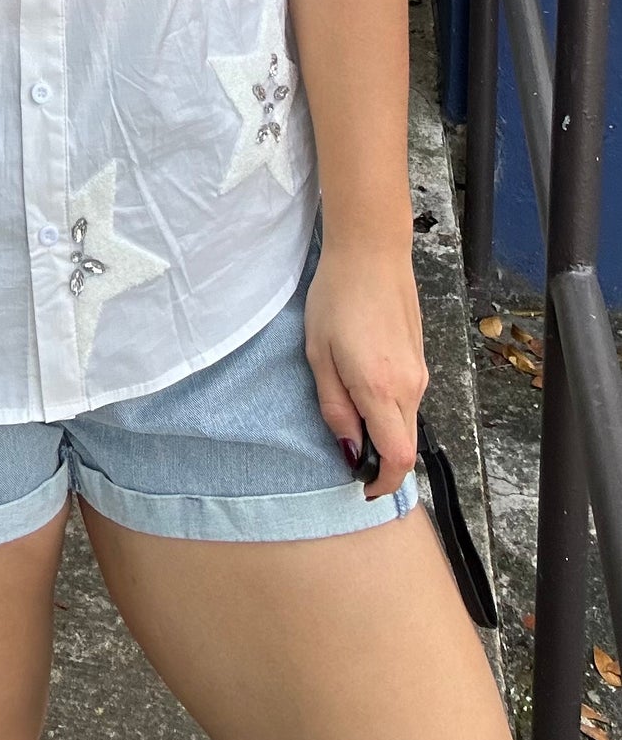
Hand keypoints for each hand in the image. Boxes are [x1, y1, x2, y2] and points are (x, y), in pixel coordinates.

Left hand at [304, 236, 427, 499]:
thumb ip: (334, 407)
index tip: (362, 487)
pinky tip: (361, 380)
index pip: (398, 457)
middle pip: (405, 444)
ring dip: (383, 428)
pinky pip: (408, 398)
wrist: (371, 252)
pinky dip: (389, 407)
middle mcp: (409, 386)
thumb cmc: (336, 298)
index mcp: (381, 389)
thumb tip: (350, 450)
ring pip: (407, 421)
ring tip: (347, 403)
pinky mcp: (420, 359)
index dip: (383, 481)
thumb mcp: (319, 354)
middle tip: (346, 447)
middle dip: (380, 458)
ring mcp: (419, 372)